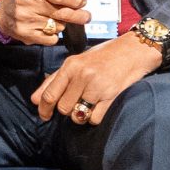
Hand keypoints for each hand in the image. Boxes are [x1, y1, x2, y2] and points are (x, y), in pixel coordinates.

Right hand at [3, 0, 92, 44]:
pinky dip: (54, 35)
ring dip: (63, 23)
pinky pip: (51, 39)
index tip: (82, 1)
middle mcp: (28, 2)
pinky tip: (48, 28)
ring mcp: (26, 20)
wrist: (3, 10)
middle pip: (62, 13)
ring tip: (56, 18)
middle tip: (85, 15)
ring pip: (59, 26)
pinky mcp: (26, 35)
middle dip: (79, 15)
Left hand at [32, 36, 164, 125]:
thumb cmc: (104, 57)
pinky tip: (101, 106)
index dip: (44, 109)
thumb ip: (55, 80)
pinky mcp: (111, 96)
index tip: (45, 116)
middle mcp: (82, 75)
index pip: (49, 94)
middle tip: (77, 102)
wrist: (134, 50)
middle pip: (63, 108)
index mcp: (71, 65)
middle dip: (68, 110)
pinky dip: (96, 117)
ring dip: (82, 115)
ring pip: (78, 115)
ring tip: (90, 103)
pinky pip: (94, 119)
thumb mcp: (77, 62)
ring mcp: (97, 86)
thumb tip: (34, 99)